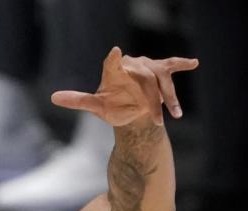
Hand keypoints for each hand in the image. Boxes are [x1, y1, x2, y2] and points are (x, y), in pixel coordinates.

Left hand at [51, 47, 198, 126]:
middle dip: (153, 101)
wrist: (131, 109)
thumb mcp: (97, 107)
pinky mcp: (161, 70)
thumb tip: (53, 97)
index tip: (115, 54)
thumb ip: (78, 100)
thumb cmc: (113, 106)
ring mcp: (148, 67)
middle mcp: (132, 65)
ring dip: (169, 97)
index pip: (113, 64)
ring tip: (174, 115)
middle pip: (145, 79)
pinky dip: (182, 63)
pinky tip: (194, 63)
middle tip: (158, 120)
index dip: (114, 60)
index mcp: (114, 71)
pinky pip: (172, 65)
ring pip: (161, 78)